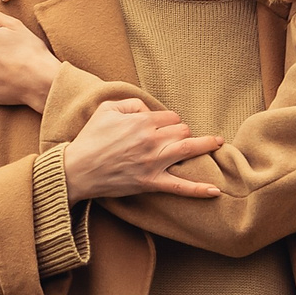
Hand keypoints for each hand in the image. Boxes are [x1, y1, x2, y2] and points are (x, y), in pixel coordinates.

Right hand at [63, 99, 224, 200]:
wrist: (77, 170)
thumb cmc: (90, 139)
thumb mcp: (106, 110)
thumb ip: (131, 103)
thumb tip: (148, 110)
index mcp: (141, 122)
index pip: (170, 116)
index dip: (169, 120)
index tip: (163, 126)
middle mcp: (151, 140)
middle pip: (182, 130)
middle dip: (182, 131)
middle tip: (177, 137)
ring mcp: (153, 163)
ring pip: (189, 149)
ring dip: (206, 145)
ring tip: (218, 143)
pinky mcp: (151, 183)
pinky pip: (180, 187)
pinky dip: (198, 189)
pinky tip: (215, 191)